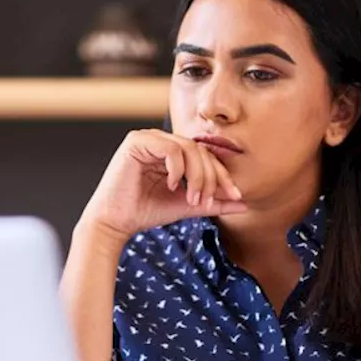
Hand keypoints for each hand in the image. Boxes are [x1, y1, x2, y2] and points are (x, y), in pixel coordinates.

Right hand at [79, 129, 247, 242]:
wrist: (116, 222)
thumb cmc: (146, 212)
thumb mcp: (188, 206)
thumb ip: (214, 202)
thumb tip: (244, 204)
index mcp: (173, 152)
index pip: (206, 156)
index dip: (223, 175)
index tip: (236, 196)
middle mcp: (161, 141)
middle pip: (201, 150)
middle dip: (210, 178)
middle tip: (207, 202)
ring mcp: (148, 138)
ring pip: (189, 148)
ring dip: (197, 176)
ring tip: (192, 198)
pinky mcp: (136, 141)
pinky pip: (170, 148)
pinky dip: (177, 168)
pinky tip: (173, 185)